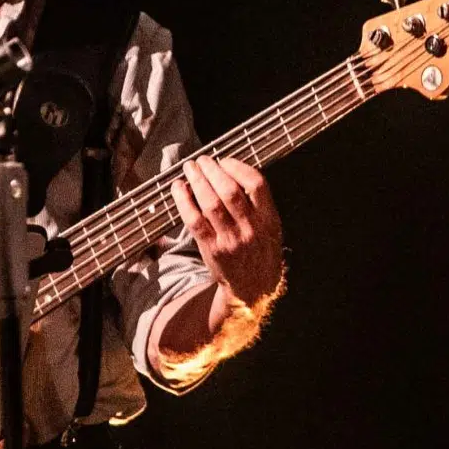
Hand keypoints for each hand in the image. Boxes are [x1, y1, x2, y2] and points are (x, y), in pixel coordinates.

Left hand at [171, 156, 283, 306]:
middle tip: (202, 160)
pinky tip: (178, 188)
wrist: (253, 288)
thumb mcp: (270, 227)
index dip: (238, 167)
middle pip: (230, 191)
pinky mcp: (212, 249)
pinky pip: (194, 220)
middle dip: (212, 171)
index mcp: (269, 219)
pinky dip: (184, 201)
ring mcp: (231, 240)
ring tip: (190, 168)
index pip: (257, 184)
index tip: (225, 160)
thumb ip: (257, 203)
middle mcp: (251, 229)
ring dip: (197, 181)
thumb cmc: (259, 251)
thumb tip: (230, 171)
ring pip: (210, 203)